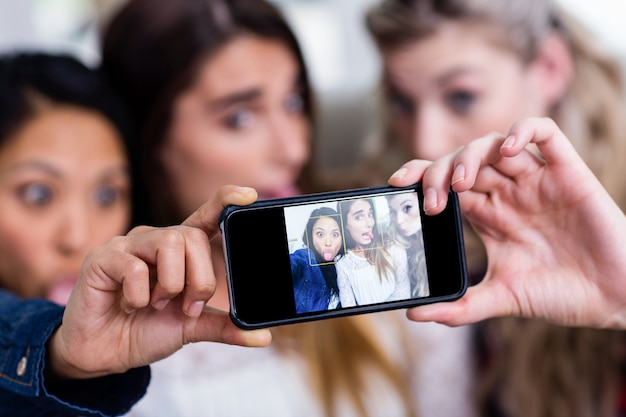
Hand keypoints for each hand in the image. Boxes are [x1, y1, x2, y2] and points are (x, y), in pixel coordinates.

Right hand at [48, 185, 270, 378]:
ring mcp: (128, 245)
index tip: (249, 196)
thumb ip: (224, 326)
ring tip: (156, 304)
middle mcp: (155, 241)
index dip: (225, 202)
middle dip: (200, 278)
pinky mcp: (103, 257)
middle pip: (193, 237)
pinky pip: (135, 268)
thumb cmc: (145, 330)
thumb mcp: (191, 327)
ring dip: (171, 284)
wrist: (104, 353)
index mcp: (179, 252)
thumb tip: (263, 336)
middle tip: (187, 306)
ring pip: (169, 243)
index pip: (205, 217)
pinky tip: (129, 305)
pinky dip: (140, 296)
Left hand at [389, 117, 625, 328]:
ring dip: (470, 156)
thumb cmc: (563, 294)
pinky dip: (523, 132)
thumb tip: (414, 314)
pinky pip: (544, 133)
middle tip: (432, 201)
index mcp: (489, 215)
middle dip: (439, 172)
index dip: (421, 176)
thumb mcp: (503, 299)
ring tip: (461, 184)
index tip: (396, 185)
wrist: (615, 298)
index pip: (446, 182)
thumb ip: (460, 307)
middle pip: (463, 161)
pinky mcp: (568, 172)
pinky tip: (507, 151)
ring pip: (494, 144)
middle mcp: (508, 192)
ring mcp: (537, 180)